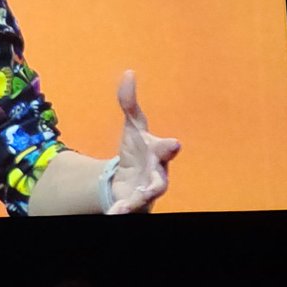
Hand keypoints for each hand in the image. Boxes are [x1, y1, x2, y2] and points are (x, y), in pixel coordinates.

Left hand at [107, 70, 179, 213]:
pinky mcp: (135, 202)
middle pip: (161, 178)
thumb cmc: (137, 150)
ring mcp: (147, 189)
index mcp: (158, 152)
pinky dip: (122, 210)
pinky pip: (130, 207)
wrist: (129, 176)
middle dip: (158, 181)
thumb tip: (128, 73)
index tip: (173, 143)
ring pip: (147, 197)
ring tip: (125, 207)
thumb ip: (129, 103)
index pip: (166, 148)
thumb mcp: (132, 126)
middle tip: (154, 186)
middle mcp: (157, 173)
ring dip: (139, 200)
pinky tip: (113, 213)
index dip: (169, 146)